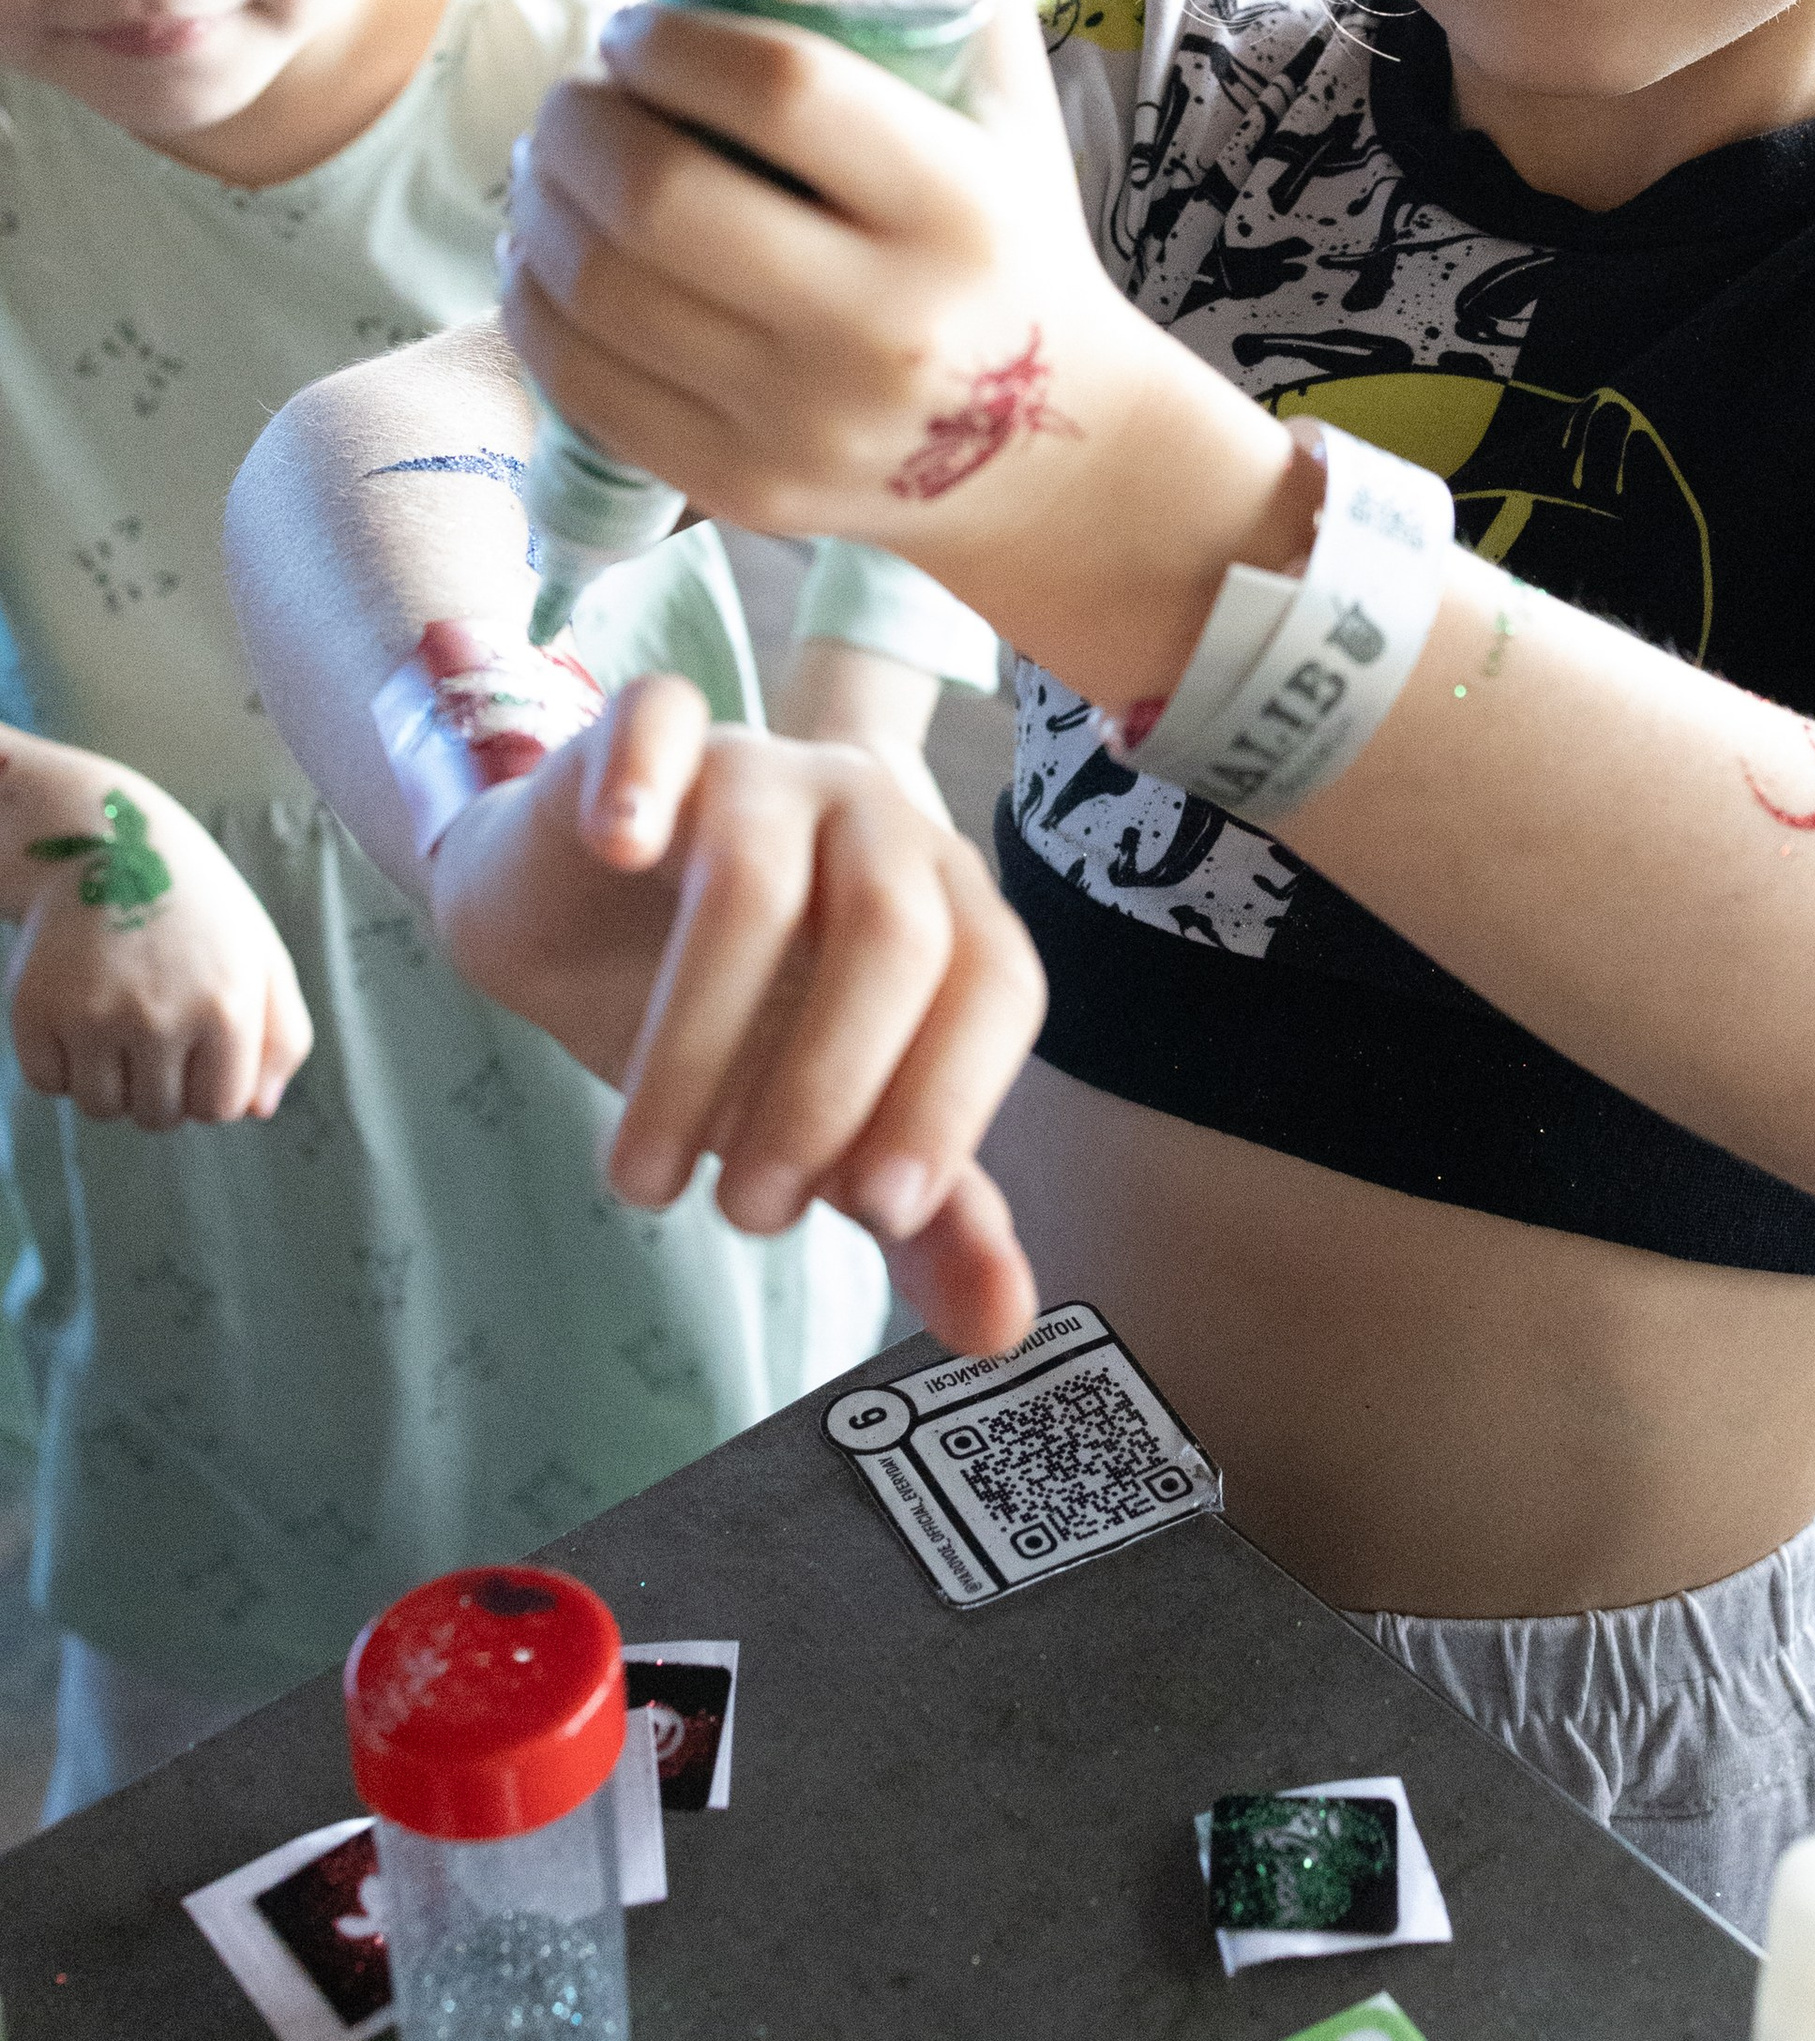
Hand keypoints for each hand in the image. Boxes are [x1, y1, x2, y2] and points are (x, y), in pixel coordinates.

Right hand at [3, 741, 311, 1129]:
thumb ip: (282, 1035)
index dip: (211, 1086)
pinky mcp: (35, 1011)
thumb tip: (259, 1111)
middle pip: (160, 1116)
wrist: (108, 845)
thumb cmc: (197, 909)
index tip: (203, 1047)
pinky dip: (62, 1065)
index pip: (221, 1108)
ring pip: (102, 1109)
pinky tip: (80, 1013)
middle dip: (162, 1087)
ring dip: (111, 1082)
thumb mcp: (262, 954)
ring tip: (120, 1020)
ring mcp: (92, 1016)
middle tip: (157, 1027)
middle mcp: (160, 1016)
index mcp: (228, 1004)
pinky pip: (49, 1086)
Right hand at [429, 674, 1044, 1355]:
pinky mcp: (648, 736)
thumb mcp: (825, 1120)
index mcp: (949, 902)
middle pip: (891, 932)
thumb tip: (1004, 1328)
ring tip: (647, 1179)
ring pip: (755, 880)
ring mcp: (762, 764)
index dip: (952, 1098)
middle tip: (752, 1214)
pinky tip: (620, 848)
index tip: (878, 1212)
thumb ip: (920, 1208)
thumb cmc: (729, 1019)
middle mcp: (876, 817)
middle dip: (826, 1089)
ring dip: (697, 1045)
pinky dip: (642, 781)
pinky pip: (658, 721)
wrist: (574, 925)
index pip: (998, 983)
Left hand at [501, 0, 1134, 558]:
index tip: (635, 30)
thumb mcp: (997, 96)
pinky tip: (541, 257)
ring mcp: (808, 419)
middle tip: (576, 96)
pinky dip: (533, 305)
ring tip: (548, 163)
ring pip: (600, 291)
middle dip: (577, 122)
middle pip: (660, 195)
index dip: (670, 40)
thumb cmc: (1008, 235)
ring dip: (538, 204)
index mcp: (958, 204)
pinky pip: (585, 385)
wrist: (1056, 449)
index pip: (777, 89)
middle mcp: (886, 323)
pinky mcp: (747, 489)